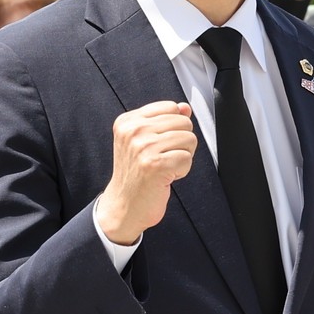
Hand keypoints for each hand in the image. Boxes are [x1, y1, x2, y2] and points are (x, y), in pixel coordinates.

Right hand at [95, 100, 198, 245]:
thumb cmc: (136, 175)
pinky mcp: (156, 164)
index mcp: (128, 122)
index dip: (174, 127)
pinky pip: (188, 158)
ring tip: (164, 167)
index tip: (160, 143)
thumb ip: (165, 121)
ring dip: (183, 157)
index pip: (170, 107)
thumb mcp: (144, 141)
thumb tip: (185, 107)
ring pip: (189, 139)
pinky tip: (166, 177)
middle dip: (181, 143)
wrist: (124, 206)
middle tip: (163, 158)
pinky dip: (182, 171)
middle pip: (183, 122)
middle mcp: (133, 131)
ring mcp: (143, 147)